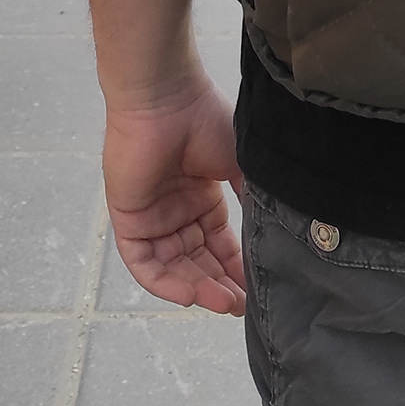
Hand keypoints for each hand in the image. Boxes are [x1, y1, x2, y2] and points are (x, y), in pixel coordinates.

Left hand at [103, 77, 246, 315]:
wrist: (167, 100)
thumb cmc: (205, 121)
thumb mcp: (240, 163)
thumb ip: (253, 197)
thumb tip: (277, 231)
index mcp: (203, 198)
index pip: (220, 245)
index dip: (238, 267)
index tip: (258, 289)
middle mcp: (177, 212)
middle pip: (198, 261)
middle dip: (220, 285)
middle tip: (243, 305)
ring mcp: (153, 218)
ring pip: (174, 267)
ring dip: (198, 288)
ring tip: (224, 303)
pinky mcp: (128, 220)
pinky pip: (144, 263)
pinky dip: (165, 282)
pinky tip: (191, 293)